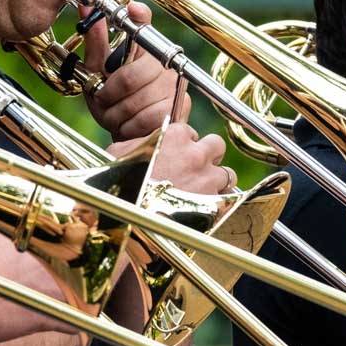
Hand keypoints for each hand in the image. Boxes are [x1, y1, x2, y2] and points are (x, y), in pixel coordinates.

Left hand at [82, 0, 189, 139]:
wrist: (129, 135)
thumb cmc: (113, 103)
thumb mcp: (96, 72)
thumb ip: (95, 42)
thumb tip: (86, 5)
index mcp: (143, 49)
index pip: (144, 25)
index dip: (139, 16)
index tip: (132, 9)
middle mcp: (163, 62)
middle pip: (131, 75)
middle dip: (110, 94)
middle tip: (105, 100)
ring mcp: (173, 83)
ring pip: (135, 100)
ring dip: (116, 114)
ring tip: (116, 115)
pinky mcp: (179, 106)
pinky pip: (145, 116)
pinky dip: (128, 125)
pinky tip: (129, 125)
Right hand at [107, 122, 231, 194]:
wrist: (125, 212)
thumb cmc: (119, 182)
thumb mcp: (120, 152)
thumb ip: (138, 142)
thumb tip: (141, 143)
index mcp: (175, 136)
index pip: (191, 133)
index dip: (185, 144)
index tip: (178, 154)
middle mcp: (195, 154)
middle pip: (217, 146)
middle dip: (210, 155)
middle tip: (198, 166)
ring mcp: (207, 178)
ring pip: (227, 173)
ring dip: (217, 179)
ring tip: (204, 188)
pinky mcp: (211, 203)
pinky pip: (224, 198)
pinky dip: (216, 201)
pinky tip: (203, 205)